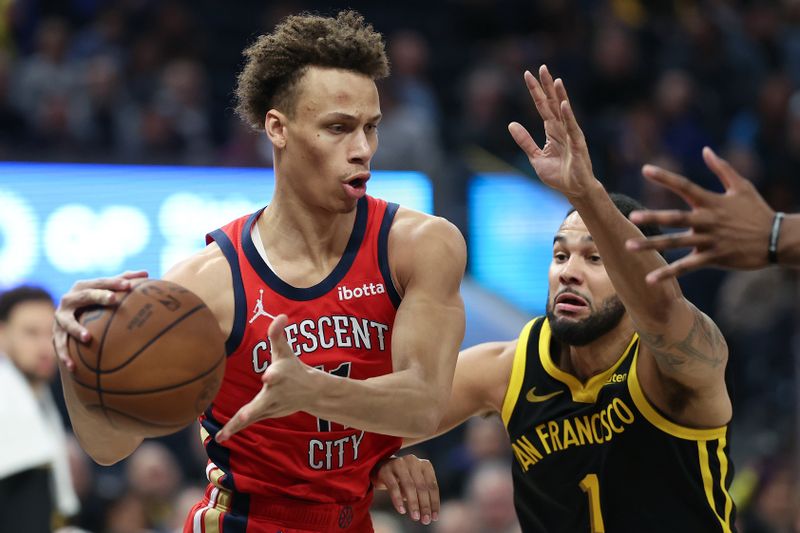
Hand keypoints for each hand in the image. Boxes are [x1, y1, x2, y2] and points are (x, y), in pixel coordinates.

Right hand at [54, 271, 147, 370]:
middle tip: (113, 299)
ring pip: (67, 322)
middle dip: (98, 297)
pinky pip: (60, 346)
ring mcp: (60, 317)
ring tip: (87, 338)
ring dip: (75, 329)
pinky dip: (64, 356)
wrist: (69, 316)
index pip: (100, 282)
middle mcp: (69, 300)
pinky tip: (73, 367)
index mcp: (83, 287)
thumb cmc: (96, 301)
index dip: (114, 282)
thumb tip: (146, 273)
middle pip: (84, 296)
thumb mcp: (107, 290)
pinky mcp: (56, 334)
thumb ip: (124, 280)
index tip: (129, 285)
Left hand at [216, 314, 314, 441]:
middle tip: (244, 415)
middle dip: (253, 409)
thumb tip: (280, 315)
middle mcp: (276, 393)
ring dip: (239, 424)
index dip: (273, 375)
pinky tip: (221, 437)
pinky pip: (248, 422)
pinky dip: (235, 429)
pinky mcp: (265, 414)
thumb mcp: (286, 351)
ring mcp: (271, 407)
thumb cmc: (293, 367)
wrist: (311, 392)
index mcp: (281, 376)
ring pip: (253, 416)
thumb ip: (279, 334)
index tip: (267, 376)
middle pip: (263, 402)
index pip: (278, 374)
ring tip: (224, 434)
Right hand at [372, 454, 439, 524]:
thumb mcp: (416, 484)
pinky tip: (402, 510)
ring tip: (415, 517)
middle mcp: (413, 461)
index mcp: (425, 465)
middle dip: (425, 505)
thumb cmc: (403, 479)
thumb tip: (428, 514)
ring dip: (413, 504)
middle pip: (422, 486)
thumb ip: (422, 495)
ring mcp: (399, 464)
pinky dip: (398, 500)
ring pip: (409, 486)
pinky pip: (393, 487)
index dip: (434, 503)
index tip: (434, 517)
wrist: (380, 469)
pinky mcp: (386, 470)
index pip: (432, 486)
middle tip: (425, 520)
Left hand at [508, 65, 596, 198]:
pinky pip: (571, 127)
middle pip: (553, 103)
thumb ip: (525, 141)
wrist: (574, 189)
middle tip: (542, 67)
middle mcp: (562, 128)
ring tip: (555, 80)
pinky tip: (563, 104)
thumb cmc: (558, 174)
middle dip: (547, 86)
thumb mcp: (535, 157)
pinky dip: (567, 115)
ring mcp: (571, 134)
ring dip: (560, 96)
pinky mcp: (577, 144)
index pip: (542, 106)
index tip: (528, 74)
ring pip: (564, 111)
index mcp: (552, 130)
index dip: (535, 91)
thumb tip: (511, 124)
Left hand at [625, 147, 774, 282]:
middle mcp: (707, 220)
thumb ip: (721, 168)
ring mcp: (709, 240)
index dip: (665, 177)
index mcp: (711, 202)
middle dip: (654, 217)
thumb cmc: (757, 211)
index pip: (684, 186)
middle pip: (676, 218)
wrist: (778, 240)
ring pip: (675, 243)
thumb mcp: (742, 186)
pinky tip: (649, 279)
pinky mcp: (713, 258)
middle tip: (632, 216)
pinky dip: (668, 273)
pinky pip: (686, 267)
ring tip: (629, 246)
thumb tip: (706, 150)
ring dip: (652, 245)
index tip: (645, 169)